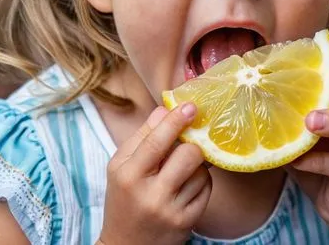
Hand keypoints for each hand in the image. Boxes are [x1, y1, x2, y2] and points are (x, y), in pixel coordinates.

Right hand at [99, 103, 211, 244]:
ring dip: (196, 164)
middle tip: (187, 141)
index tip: (191, 106)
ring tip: (181, 169)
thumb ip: (142, 136)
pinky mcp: (188, 222)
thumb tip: (165, 109)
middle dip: (191, 144)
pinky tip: (186, 185)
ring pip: (200, 171)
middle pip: (188, 154)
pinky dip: (201, 180)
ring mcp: (171, 211)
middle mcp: (150, 195)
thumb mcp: (121, 165)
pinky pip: (207, 188)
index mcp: (128, 175)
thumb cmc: (123, 198)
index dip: (176, 121)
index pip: (156, 141)